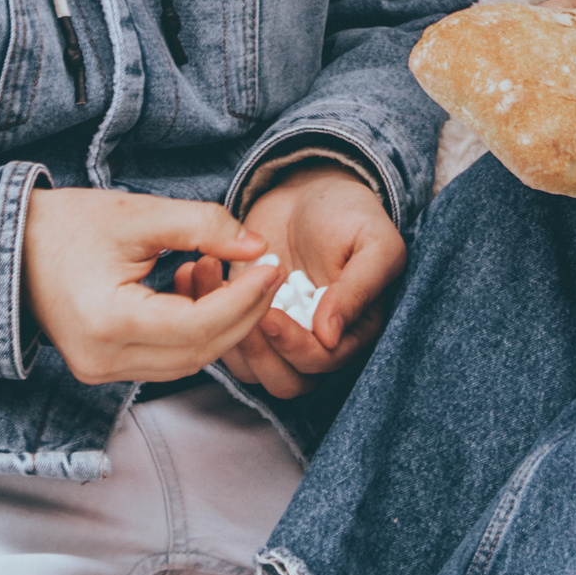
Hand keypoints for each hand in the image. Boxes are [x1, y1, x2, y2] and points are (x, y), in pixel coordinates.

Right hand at [21, 188, 290, 386]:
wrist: (9, 247)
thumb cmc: (66, 226)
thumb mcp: (138, 214)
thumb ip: (203, 225)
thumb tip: (258, 247)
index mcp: (108, 321)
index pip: (197, 325)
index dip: (243, 299)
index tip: (271, 267)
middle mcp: (104, 359)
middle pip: (199, 351)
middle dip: (242, 314)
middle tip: (267, 274)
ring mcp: (102, 370)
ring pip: (188, 360)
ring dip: (220, 323)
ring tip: (227, 274)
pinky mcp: (105, 368)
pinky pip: (167, 358)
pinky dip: (193, 330)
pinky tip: (193, 287)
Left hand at [175, 165, 404, 398]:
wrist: (308, 193)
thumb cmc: (348, 214)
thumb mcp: (373, 243)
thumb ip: (359, 288)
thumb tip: (330, 335)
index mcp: (353, 332)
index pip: (323, 362)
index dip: (296, 347)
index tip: (272, 317)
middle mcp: (315, 344)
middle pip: (286, 381)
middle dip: (260, 352)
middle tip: (242, 310)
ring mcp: (278, 337)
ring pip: (250, 369)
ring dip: (229, 336)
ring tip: (220, 285)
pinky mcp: (244, 321)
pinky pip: (223, 340)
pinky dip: (205, 314)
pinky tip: (202, 275)